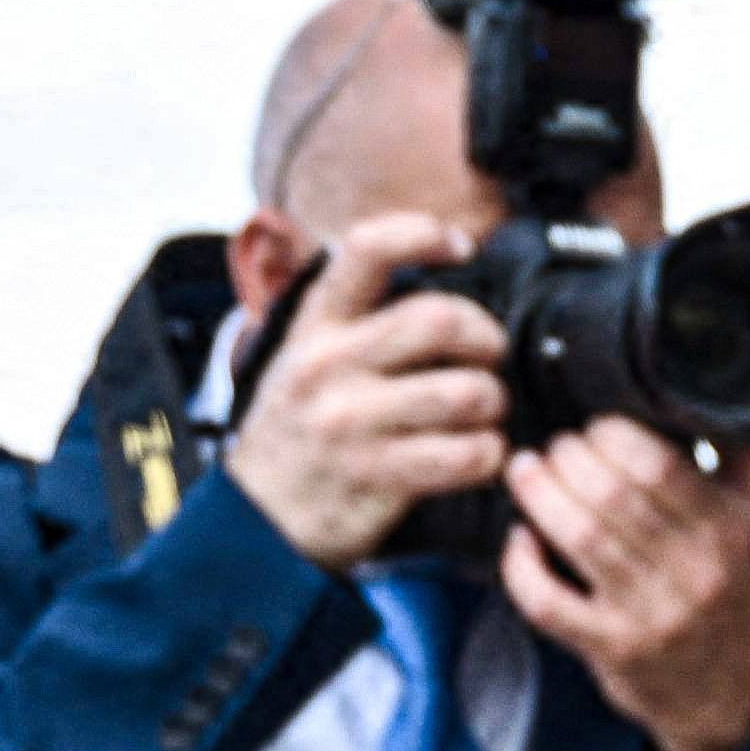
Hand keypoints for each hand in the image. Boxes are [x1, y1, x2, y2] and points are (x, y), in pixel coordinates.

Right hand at [223, 212, 506, 567]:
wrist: (256, 516)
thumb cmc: (298, 428)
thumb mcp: (303, 355)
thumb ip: (355, 313)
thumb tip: (427, 263)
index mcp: (316, 325)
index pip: (368, 249)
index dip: (423, 234)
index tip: (460, 245)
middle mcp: (330, 365)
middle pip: (442, 321)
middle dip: (487, 336)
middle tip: (487, 355)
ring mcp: (353, 422)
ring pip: (468, 392)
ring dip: (493, 403)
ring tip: (480, 412)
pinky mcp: (378, 476)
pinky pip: (468, 455)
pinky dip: (489, 454)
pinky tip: (476, 453)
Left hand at [500, 419, 749, 750]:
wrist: (734, 696)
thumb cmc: (738, 600)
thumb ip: (744, 466)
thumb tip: (715, 398)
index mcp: (732, 533)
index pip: (659, 464)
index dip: (611, 435)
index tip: (595, 428)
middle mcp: (697, 573)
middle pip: (612, 494)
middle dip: (569, 458)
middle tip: (554, 448)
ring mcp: (653, 615)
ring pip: (578, 537)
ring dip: (540, 496)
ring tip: (525, 471)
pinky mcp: (613, 648)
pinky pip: (550, 602)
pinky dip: (523, 566)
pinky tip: (519, 539)